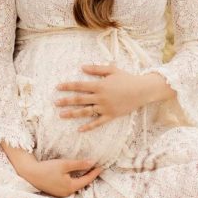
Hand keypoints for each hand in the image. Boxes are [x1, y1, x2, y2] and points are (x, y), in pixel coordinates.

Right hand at [20, 158, 102, 197]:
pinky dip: (73, 180)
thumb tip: (92, 163)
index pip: (87, 180)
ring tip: (87, 170)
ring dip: (81, 178)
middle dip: (89, 176)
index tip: (102, 167)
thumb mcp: (64, 164)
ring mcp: (61, 193)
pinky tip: (74, 174)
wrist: (30, 173)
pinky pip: (68, 186)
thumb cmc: (47, 168)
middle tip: (96, 168)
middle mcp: (67, 193)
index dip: (95, 173)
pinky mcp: (56, 191)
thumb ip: (79, 164)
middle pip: (82, 184)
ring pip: (75, 185)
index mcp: (71, 187)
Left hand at [56, 66, 170, 131]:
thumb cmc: (127, 78)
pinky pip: (98, 123)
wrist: (142, 91)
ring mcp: (105, 108)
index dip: (68, 86)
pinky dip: (89, 127)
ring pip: (86, 112)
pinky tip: (79, 129)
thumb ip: (96, 69)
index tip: (58, 87)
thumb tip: (82, 67)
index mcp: (100, 85)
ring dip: (72, 114)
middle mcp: (100, 97)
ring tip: (61, 115)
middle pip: (80, 100)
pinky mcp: (111, 116)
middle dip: (66, 101)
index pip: (79, 86)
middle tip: (55, 103)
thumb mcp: (112, 70)